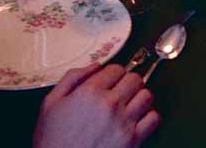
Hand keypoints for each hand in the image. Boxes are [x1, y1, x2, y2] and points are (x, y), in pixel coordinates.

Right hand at [32, 64, 158, 147]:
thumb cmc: (54, 140)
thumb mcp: (51, 103)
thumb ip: (72, 78)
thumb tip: (94, 66)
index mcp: (90, 92)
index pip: (116, 68)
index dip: (113, 73)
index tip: (111, 80)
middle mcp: (110, 104)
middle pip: (135, 78)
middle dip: (128, 81)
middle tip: (120, 90)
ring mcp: (124, 122)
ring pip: (147, 95)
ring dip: (139, 97)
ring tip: (129, 103)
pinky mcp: (133, 140)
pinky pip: (154, 118)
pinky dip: (149, 116)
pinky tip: (137, 118)